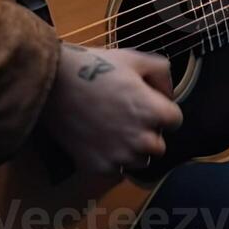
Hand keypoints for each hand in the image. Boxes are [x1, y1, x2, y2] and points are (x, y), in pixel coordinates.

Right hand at [41, 44, 183, 175]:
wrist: (53, 84)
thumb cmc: (95, 67)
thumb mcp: (134, 58)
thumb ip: (162, 72)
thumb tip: (167, 93)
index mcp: (153, 111)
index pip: (175, 120)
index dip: (162, 110)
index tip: (147, 104)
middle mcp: (141, 139)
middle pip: (159, 144)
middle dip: (149, 132)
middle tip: (129, 117)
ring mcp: (120, 156)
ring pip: (140, 161)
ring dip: (133, 149)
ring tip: (115, 129)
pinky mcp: (99, 167)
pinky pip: (117, 170)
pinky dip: (112, 159)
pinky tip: (100, 140)